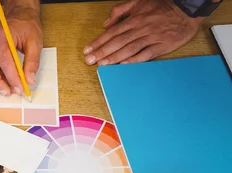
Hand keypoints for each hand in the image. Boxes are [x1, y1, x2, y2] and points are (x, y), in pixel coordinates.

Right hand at [0, 7, 41, 95]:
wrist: (21, 14)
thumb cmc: (28, 26)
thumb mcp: (35, 42)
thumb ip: (32, 62)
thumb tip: (29, 80)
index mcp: (4, 36)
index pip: (6, 61)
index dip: (12, 77)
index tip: (21, 88)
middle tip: (8, 93)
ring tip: (7, 89)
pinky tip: (5, 82)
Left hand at [84, 0, 202, 65]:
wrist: (187, 9)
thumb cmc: (162, 6)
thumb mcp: (139, 2)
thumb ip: (120, 11)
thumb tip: (106, 23)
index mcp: (134, 19)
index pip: (112, 32)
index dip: (98, 42)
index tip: (87, 51)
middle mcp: (141, 28)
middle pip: (118, 42)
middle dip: (102, 52)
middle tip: (90, 61)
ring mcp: (151, 37)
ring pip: (129, 48)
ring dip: (115, 57)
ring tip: (102, 65)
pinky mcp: (162, 45)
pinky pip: (146, 54)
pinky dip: (134, 60)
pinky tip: (124, 65)